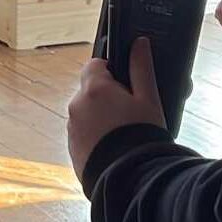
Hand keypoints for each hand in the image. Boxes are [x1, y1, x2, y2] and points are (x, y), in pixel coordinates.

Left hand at [67, 37, 165, 181]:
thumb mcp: (149, 100)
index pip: (94, 64)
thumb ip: (141, 68)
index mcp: (94, 88)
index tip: (126, 81)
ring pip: (86, 112)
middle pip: (90, 90)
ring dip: (101, 116)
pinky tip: (115, 146)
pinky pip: (83, 133)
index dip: (111, 69)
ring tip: (125, 132)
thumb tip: (139, 43)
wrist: (131, 179)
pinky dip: (96, 135)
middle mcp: (76, 105)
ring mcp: (71, 128)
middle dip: (107, 95)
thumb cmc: (143, 136)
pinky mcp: (72, 147)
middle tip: (131, 110)